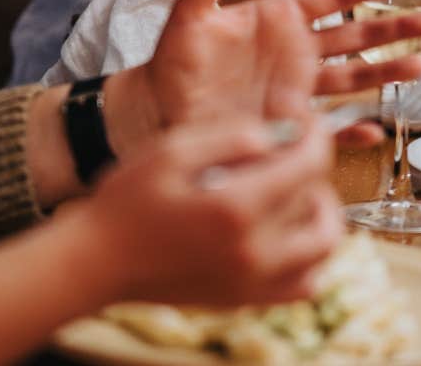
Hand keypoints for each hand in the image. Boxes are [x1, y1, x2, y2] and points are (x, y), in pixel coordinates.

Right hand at [71, 117, 342, 306]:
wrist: (97, 261)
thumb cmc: (126, 200)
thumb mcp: (169, 150)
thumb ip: (227, 136)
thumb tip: (275, 134)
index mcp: (235, 208)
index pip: (308, 164)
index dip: (315, 135)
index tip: (305, 121)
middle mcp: (253, 251)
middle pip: (318, 200)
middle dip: (314, 166)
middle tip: (293, 149)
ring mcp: (253, 282)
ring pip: (323, 246)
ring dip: (322, 211)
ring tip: (296, 190)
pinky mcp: (246, 300)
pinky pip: (304, 284)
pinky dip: (310, 257)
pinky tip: (287, 232)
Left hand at [105, 0, 420, 152]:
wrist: (156, 115)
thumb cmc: (170, 64)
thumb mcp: (188, 18)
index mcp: (277, 18)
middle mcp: (294, 52)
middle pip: (355, 36)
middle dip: (395, 28)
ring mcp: (295, 90)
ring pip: (352, 78)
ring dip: (386, 72)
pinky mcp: (287, 125)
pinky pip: (327, 129)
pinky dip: (352, 131)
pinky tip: (376, 131)